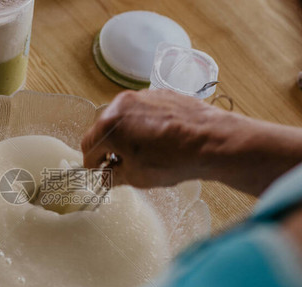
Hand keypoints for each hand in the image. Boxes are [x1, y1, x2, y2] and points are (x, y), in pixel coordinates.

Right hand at [81, 89, 221, 188]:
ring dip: (125, 135)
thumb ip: (114, 175)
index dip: (93, 163)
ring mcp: (142, 96)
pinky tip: (157, 140)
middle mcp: (121, 104)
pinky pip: (142, 111)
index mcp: (109, 125)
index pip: (89, 147)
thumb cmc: (174, 159)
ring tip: (142, 153)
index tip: (99, 171)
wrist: (212, 141)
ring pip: (123, 118)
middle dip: (109, 148)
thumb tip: (107, 176)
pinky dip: (142, 125)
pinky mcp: (160, 94)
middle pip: (104, 129)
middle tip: (120, 165)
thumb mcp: (136, 176)